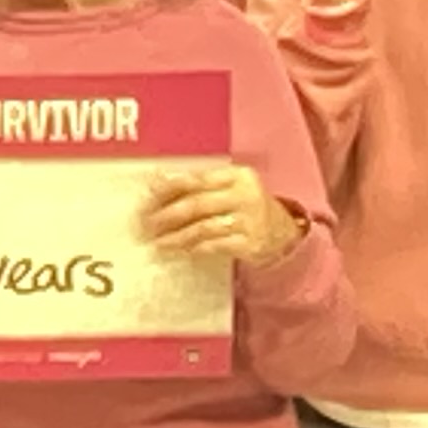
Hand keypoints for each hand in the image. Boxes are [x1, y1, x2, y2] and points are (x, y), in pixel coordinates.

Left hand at [143, 163, 307, 264]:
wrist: (282, 233)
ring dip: (176, 237)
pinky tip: (180, 251)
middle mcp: (245, 195)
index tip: (145, 197)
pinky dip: (194, 248)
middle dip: (166, 215)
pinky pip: (215, 245)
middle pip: (197, 204)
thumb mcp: (229, 190)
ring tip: (157, 243)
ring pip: (203, 227)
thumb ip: (199, 187)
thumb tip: (155, 186)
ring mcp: (249, 220)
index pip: (196, 179)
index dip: (168, 188)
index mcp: (236, 176)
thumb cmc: (245, 208)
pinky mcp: (250, 243)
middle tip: (144, 225)